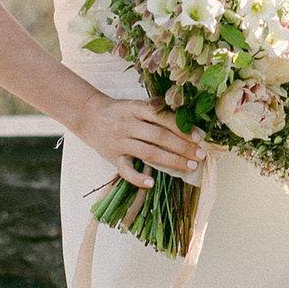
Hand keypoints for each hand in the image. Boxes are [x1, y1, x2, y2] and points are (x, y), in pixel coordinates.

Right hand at [77, 89, 207, 190]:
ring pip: (148, 153)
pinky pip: (125, 170)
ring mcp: (120, 142)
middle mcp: (129, 124)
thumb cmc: (119, 111)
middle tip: (200, 156)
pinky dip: (138, 178)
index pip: (162, 118)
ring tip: (189, 167)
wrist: (87, 115)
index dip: (182, 127)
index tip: (199, 137)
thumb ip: (156, 109)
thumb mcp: (136, 103)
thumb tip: (185, 119)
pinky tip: (151, 183)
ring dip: (171, 161)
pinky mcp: (112, 157)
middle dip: (182, 147)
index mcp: (136, 108)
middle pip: (159, 137)